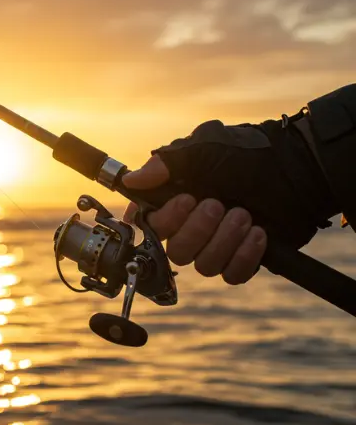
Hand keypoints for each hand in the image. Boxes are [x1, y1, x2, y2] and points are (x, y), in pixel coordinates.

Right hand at [122, 155, 266, 284]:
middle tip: (219, 204)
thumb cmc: (246, 154)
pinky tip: (258, 234)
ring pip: (203, 266)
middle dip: (199, 229)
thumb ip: (164, 164)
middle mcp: (190, 227)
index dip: (164, 221)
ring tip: (244, 214)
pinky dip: (244, 257)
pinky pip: (231, 275)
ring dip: (225, 240)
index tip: (185, 200)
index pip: (149, 225)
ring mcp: (215, 245)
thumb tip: (130, 179)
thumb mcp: (202, 149)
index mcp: (174, 201)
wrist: (295, 168)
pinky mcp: (240, 259)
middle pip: (176, 252)